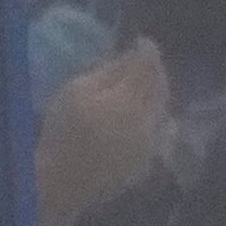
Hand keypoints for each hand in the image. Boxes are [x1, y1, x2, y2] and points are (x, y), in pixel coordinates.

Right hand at [38, 39, 169, 223]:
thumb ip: (109, 72)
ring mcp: (150, 146)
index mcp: (132, 102)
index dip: (147, 51)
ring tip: (141, 84)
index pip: (149, 68)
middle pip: (161, 90)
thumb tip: (132, 56)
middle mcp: (149, 123)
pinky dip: (152, 117)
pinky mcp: (145, 164)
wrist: (62, 184)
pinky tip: (138, 114)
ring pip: (163, 112)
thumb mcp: (78, 91)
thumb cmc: (62, 132)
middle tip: (143, 60)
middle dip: (155, 71)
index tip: (142, 40)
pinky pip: (157, 133)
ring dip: (156, 94)